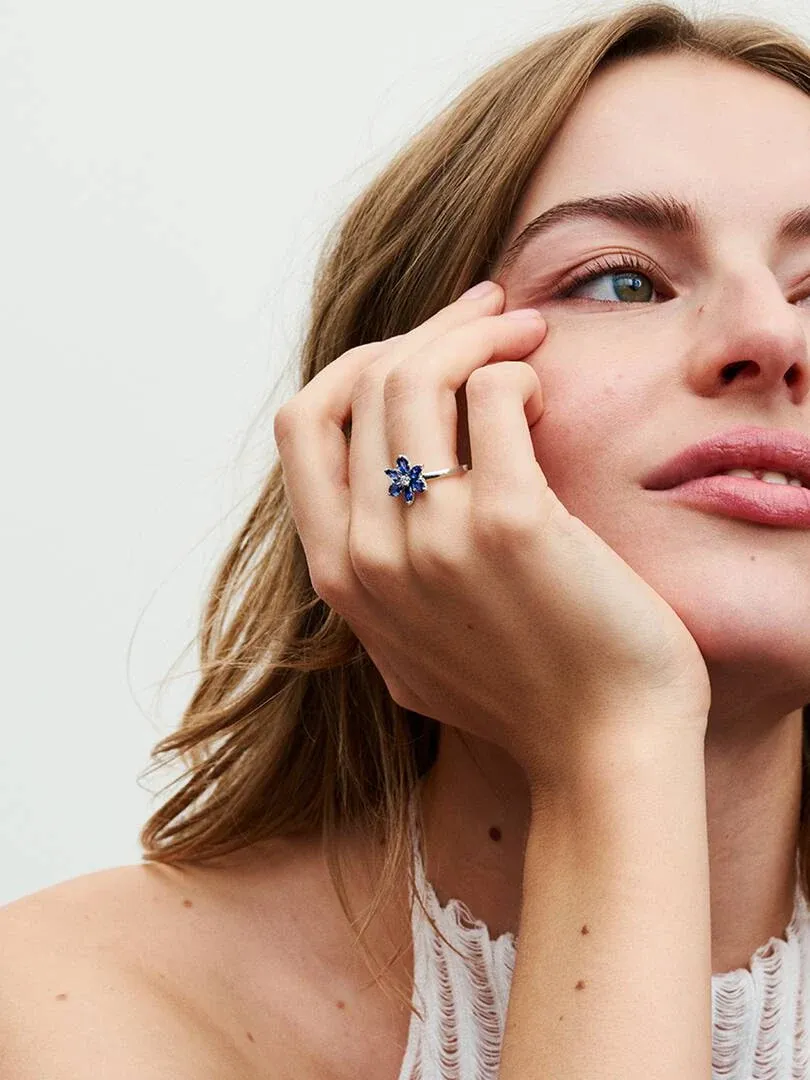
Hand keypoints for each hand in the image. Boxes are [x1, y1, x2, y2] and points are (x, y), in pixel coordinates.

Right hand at [274, 282, 710, 785]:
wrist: (604, 752)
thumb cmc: (525, 691)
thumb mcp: (411, 646)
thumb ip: (376, 578)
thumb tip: (373, 493)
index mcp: (340, 575)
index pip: (302, 423)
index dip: (356, 365)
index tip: (418, 350)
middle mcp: (370, 554)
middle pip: (363, 383)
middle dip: (430, 329)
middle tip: (494, 314)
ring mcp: (434, 540)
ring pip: (419, 375)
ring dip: (477, 334)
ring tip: (529, 336)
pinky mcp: (512, 524)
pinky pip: (494, 395)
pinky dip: (518, 372)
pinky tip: (547, 394)